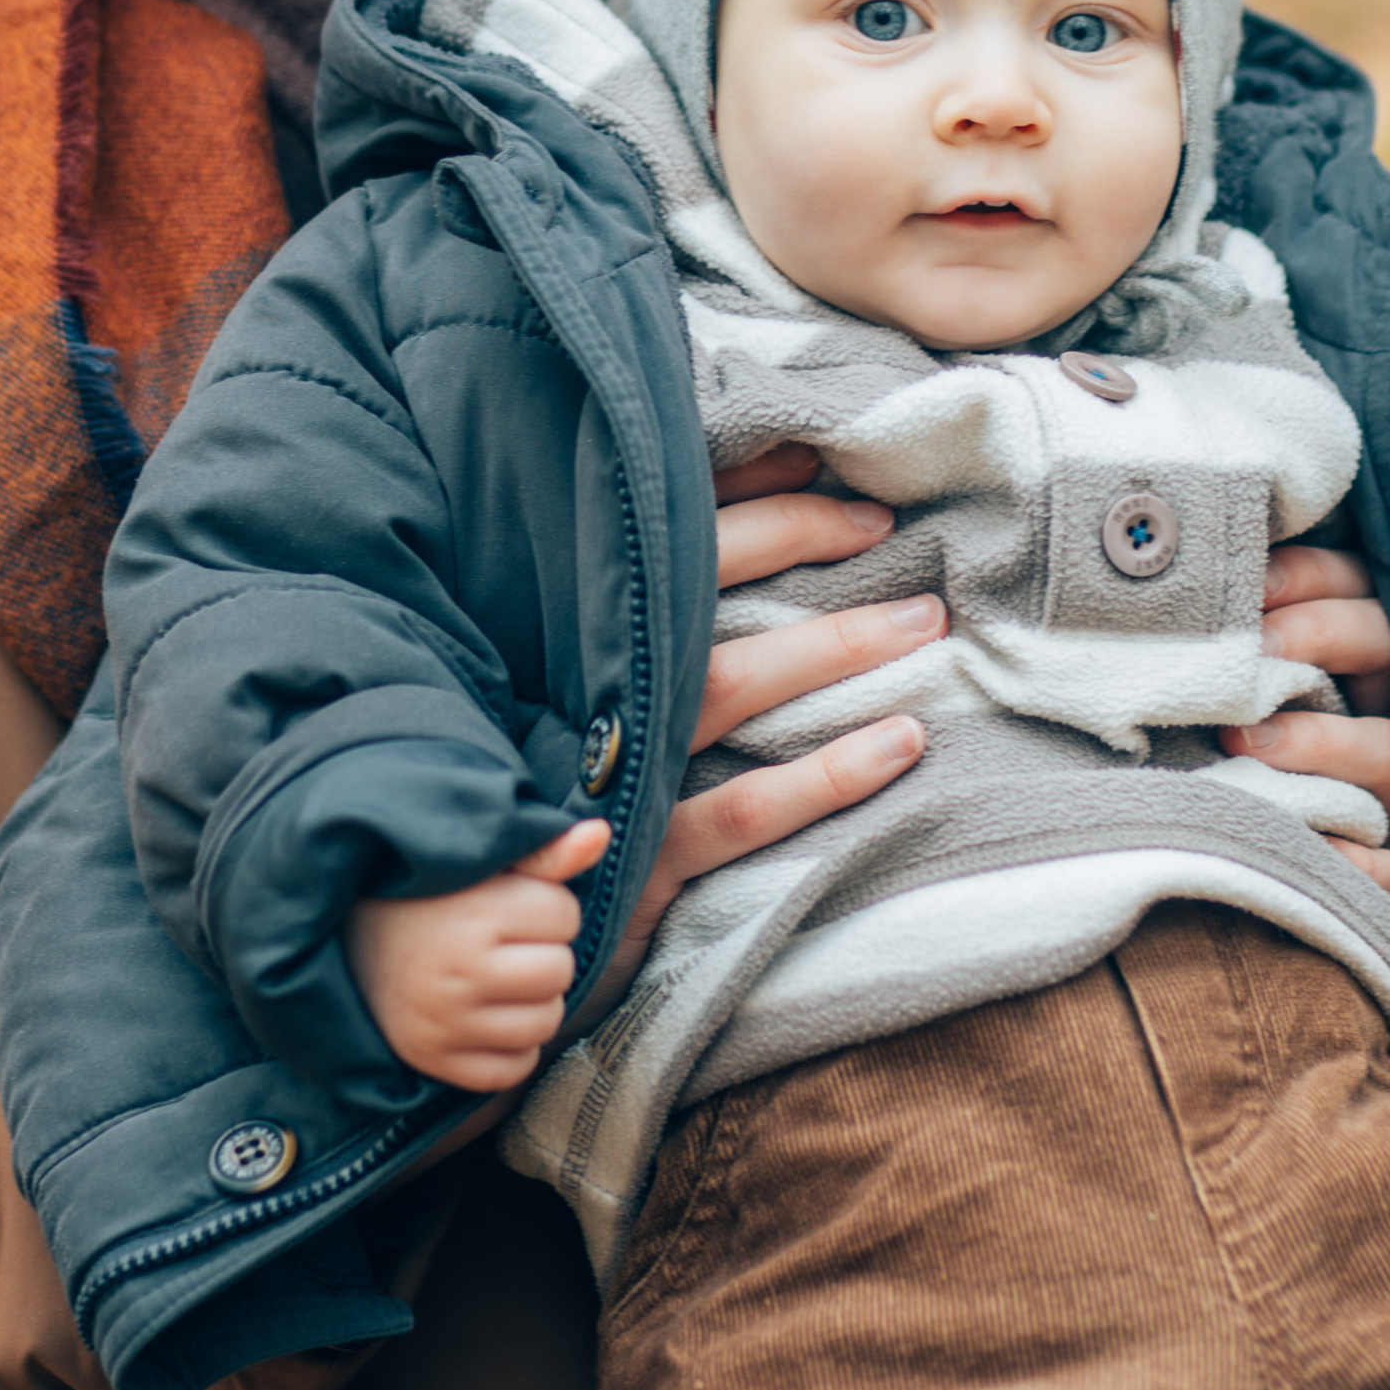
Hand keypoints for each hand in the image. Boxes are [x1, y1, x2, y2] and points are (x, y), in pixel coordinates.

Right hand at [346, 822, 609, 1091]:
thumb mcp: (479, 863)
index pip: (565, 916)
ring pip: (544, 1023)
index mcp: (474, 913)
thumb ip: (543, 852)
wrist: (340, 937)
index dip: (547, 907)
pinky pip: (512, 1070)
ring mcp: (445, 1022)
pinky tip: (488, 1017)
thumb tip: (600, 835)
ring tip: (500, 978)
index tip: (513, 905)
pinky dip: (511, 1049)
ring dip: (533, 1002)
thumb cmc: (422, 895)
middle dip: (543, 953)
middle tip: (507, 943)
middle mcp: (459, 972)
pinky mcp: (434, 1060)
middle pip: (560, 972)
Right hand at [580, 448, 938, 1014]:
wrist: (468, 931)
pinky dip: (829, 774)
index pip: (653, 537)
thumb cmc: (533, 794)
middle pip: (692, 584)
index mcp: (567, 632)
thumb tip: (726, 523)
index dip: (736, 491)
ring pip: (731, 683)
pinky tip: (898, 745)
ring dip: (833, 647)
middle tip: (881, 526)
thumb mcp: (555, 693)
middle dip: (793, 539)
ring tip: (921, 628)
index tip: (815, 458)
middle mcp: (583, 682)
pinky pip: (745, 808)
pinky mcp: (640, 856)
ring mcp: (613, 769)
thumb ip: (625, 621)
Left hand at [1224, 544, 1389, 912]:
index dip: (1306, 577)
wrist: (1267, 881)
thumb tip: (1158, 594)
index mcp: (1357, 651)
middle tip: (1252, 648)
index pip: (1351, 583)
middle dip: (1320, 633)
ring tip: (1246, 743)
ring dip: (1324, 741)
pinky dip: (1362, 865)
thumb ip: (1225, 637)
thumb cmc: (1222, 749)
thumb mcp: (1236, 681)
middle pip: (1389, 645)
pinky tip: (1311, 850)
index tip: (1248, 586)